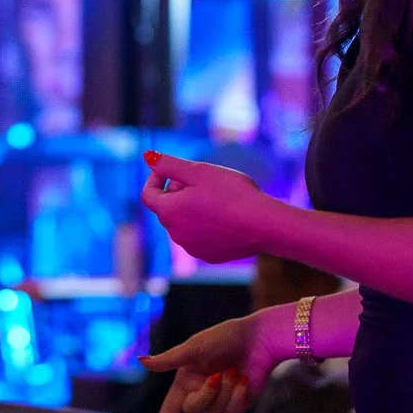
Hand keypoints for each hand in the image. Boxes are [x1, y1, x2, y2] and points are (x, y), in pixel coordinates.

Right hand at [138, 310, 281, 412]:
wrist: (258, 339)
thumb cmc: (224, 338)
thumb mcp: (194, 348)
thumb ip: (170, 359)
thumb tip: (142, 361)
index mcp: (185, 381)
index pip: (168, 410)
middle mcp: (200, 392)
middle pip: (193, 411)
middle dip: (206, 395)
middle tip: (217, 376)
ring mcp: (219, 400)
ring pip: (215, 412)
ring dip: (226, 390)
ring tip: (234, 369)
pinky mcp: (238, 404)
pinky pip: (233, 412)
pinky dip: (239, 395)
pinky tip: (245, 378)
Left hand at [139, 151, 272, 264]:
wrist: (264, 224)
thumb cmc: (231, 193)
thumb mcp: (198, 171)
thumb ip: (169, 164)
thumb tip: (148, 156)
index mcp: (169, 212)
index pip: (148, 195)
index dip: (156, 178)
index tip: (171, 169)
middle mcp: (175, 234)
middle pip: (167, 208)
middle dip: (177, 192)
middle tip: (202, 180)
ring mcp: (192, 248)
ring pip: (184, 222)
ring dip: (191, 208)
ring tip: (217, 197)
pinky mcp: (209, 256)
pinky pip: (199, 236)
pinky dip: (205, 224)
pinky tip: (226, 215)